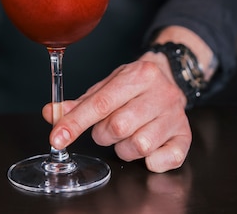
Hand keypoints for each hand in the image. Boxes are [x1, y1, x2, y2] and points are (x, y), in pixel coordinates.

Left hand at [42, 54, 190, 172]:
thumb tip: (52, 113)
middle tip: (107, 128)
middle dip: (104, 134)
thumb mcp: (108, 86)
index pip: (101, 103)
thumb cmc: (135, 86)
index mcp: (139, 74)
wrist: (171, 77)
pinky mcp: (185, 135)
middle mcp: (161, 92)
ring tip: (127, 136)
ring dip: (125, 148)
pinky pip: (166, 159)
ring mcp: (175, 115)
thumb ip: (80, 103)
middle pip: (119, 126)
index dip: (76, 123)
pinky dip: (152, 160)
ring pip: (139, 145)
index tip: (57, 137)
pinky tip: (148, 148)